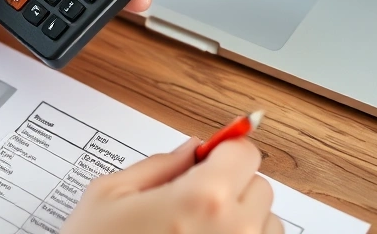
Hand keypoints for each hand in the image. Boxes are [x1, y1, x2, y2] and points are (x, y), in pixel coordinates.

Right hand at [62, 138, 281, 233]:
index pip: (245, 152)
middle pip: (259, 186)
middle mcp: (234, 230)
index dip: (223, 151)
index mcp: (202, 198)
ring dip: (242, 219)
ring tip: (198, 230)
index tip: (211, 158)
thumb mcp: (110, 196)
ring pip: (266, 223)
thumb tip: (191, 150)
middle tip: (193, 200)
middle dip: (231, 185)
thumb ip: (159, 166)